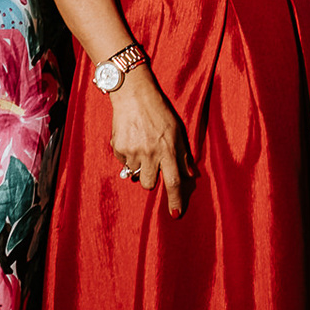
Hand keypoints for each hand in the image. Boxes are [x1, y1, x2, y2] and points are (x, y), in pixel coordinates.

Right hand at [110, 67, 194, 216]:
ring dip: (139, 165)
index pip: (174, 182)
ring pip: (135, 173)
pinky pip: (123, 162)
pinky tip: (131, 138)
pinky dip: (127, 155)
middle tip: (152, 163)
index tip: (175, 215)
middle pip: (150, 184)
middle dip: (151, 179)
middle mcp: (150, 153)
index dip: (175, 200)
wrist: (133, 94)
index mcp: (168, 149)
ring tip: (141, 144)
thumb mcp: (177, 129)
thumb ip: (184, 154)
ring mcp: (132, 152)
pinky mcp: (118, 148)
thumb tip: (191, 175)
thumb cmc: (159, 110)